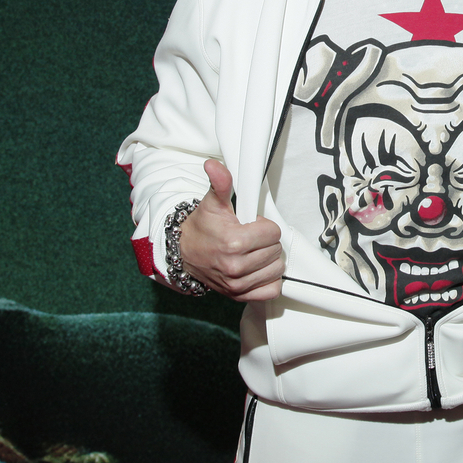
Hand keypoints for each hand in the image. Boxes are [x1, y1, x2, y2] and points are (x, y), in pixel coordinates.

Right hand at [175, 159, 283, 300]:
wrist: (185, 253)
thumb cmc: (202, 228)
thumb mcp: (212, 203)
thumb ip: (220, 183)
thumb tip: (214, 166)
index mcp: (233, 242)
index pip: (273, 233)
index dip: (265, 227)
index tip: (252, 226)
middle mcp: (236, 266)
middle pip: (276, 251)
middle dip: (266, 242)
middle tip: (250, 239)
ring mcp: (238, 284)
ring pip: (276, 269)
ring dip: (268, 260)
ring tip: (252, 253)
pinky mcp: (240, 296)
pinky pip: (271, 289)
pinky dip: (268, 280)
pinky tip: (256, 269)